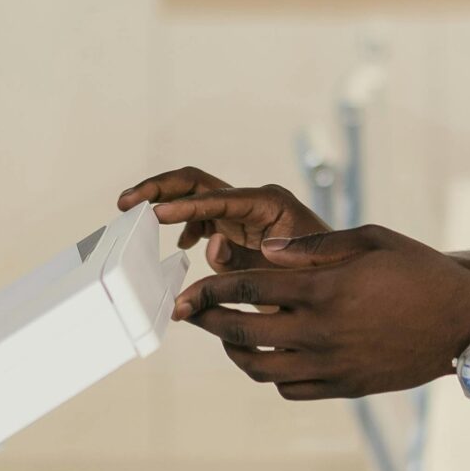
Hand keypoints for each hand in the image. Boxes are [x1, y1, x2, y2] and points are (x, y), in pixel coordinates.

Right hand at [116, 166, 328, 272]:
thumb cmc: (321, 280)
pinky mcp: (240, 227)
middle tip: (126, 202)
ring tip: (132, 213)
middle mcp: (254, 201)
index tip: (153, 216)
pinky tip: (180, 246)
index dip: (183, 207)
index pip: (215, 197)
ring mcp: (245, 212)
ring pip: (196, 195)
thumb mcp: (283, 276)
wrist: (342, 288)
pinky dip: (184, 224)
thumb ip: (243, 261)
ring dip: (164, 201)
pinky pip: (204, 217)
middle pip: (198, 182)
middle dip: (160, 189)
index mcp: (268, 203)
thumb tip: (210, 242)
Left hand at [173, 224, 469, 400]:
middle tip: (187, 312)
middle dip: (205, 320)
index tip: (188, 287)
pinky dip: (270, 375)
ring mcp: (333, 365)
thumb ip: (314, 247)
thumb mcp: (371, 240)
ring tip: (224, 336)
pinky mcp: (345, 387)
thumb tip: (266, 251)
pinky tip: (268, 357)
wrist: (466, 324)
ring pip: (260, 368)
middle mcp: (322, 332)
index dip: (210, 286)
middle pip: (242, 331)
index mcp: (326, 289)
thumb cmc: (421, 272)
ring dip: (233, 352)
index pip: (248, 287)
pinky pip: (290, 389)